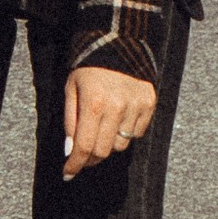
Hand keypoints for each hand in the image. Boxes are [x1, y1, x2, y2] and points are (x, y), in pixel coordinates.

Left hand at [60, 65, 155, 179]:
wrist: (116, 44)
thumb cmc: (88, 69)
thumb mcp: (71, 90)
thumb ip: (70, 122)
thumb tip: (71, 151)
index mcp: (94, 103)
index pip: (85, 146)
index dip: (75, 164)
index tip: (68, 174)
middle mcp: (117, 107)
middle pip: (103, 151)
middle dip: (90, 159)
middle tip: (82, 157)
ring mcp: (136, 107)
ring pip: (120, 145)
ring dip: (107, 143)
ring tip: (101, 127)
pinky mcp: (149, 104)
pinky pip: (136, 133)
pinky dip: (125, 132)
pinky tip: (118, 117)